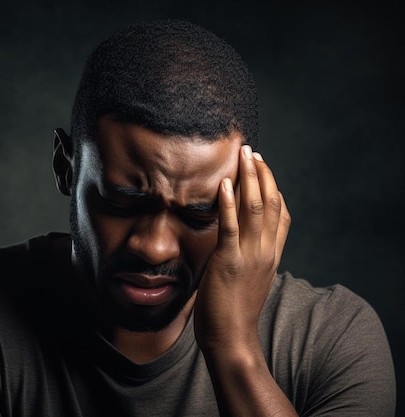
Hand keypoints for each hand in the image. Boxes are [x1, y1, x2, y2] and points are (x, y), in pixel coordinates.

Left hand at [193, 145, 290, 351]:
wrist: (232, 338)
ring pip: (257, 208)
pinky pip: (231, 226)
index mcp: (271, 255)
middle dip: (263, 174)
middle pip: (273, 203)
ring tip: (245, 156)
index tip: (263, 167)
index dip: (274, 186)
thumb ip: (249, 256)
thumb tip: (237, 238)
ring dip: (251, 178)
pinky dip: (229, 202)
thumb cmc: (234, 311)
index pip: (282, 214)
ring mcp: (250, 256)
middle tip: (252, 151)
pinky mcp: (228, 262)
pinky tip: (225, 183)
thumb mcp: (249, 278)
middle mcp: (266, 251)